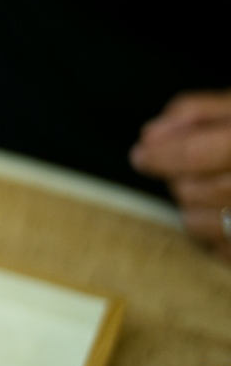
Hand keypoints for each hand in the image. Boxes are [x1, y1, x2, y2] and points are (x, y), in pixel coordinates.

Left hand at [131, 89, 230, 259]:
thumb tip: (151, 135)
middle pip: (196, 190)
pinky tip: (228, 215)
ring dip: (192, 208)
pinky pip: (222, 251)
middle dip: (178, 180)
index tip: (142, 155)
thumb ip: (201, 114)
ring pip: (202, 224)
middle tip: (184, 170)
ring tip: (210, 189)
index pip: (197, 154)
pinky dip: (215, 235)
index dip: (161, 155)